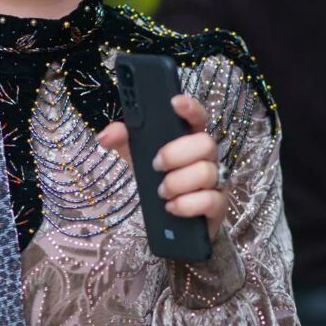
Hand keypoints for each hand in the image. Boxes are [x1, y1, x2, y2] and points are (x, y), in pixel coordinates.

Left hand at [97, 94, 228, 241]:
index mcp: (189, 139)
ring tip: (161, 192)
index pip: (198, 117)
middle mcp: (207, 157)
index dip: (190, 108)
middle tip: (156, 165)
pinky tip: (171, 207)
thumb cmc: (157, 182)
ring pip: (207, 172)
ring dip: (178, 182)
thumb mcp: (137, 159)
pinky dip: (186, 204)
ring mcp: (216, 181)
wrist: (169, 222)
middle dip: (177, 153)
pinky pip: (210, 200)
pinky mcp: (218, 206)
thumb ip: (122, 142)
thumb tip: (106, 135)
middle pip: (206, 143)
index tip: (174, 103)